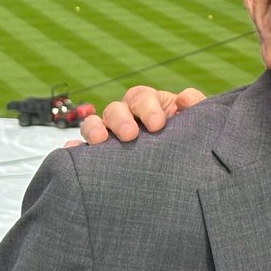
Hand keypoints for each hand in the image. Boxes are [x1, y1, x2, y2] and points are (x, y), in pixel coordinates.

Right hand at [79, 86, 206, 144]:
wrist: (186, 173)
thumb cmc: (190, 140)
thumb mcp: (198, 125)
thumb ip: (198, 109)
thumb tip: (184, 98)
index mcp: (149, 105)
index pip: (142, 97)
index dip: (148, 107)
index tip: (158, 124)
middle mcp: (126, 117)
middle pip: (115, 109)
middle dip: (121, 120)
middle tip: (130, 135)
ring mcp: (111, 136)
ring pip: (94, 124)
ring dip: (93, 129)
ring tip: (98, 141)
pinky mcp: (100, 156)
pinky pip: (82, 150)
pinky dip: (75, 148)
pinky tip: (72, 152)